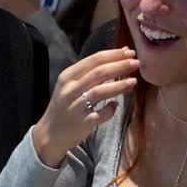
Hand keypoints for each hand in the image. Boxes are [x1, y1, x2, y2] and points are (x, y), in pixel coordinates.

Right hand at [32, 48, 138, 166]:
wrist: (49, 134)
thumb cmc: (65, 106)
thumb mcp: (71, 86)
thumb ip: (91, 73)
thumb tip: (119, 56)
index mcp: (67, 76)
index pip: (94, 60)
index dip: (114, 55)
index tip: (130, 52)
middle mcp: (70, 89)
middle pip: (98, 73)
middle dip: (119, 66)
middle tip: (136, 63)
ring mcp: (75, 107)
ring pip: (99, 91)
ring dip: (118, 85)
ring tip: (134, 82)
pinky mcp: (81, 123)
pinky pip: (100, 114)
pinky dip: (110, 109)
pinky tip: (116, 106)